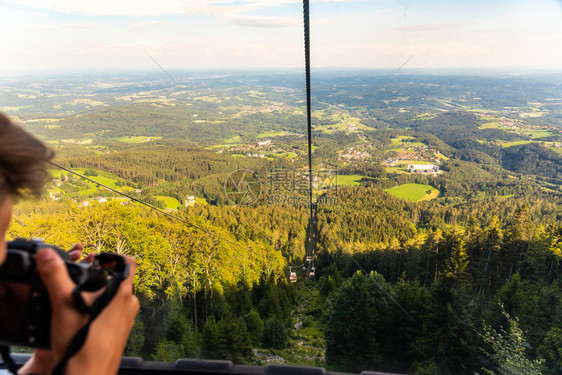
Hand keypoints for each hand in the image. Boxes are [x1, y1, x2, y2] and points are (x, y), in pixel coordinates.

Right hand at [17, 248, 138, 374]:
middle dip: (99, 280)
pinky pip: (111, 316)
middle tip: (79, 284)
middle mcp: (130, 306)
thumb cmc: (82, 344)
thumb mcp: (63, 303)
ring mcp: (126, 321)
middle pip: (117, 282)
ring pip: (113, 300)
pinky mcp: (120, 335)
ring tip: (77, 305)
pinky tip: (81, 322)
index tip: (98, 259)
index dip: (112, 257)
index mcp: (123, 293)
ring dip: (97, 298)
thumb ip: (55, 276)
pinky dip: (98, 313)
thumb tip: (47, 255)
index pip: (128, 263)